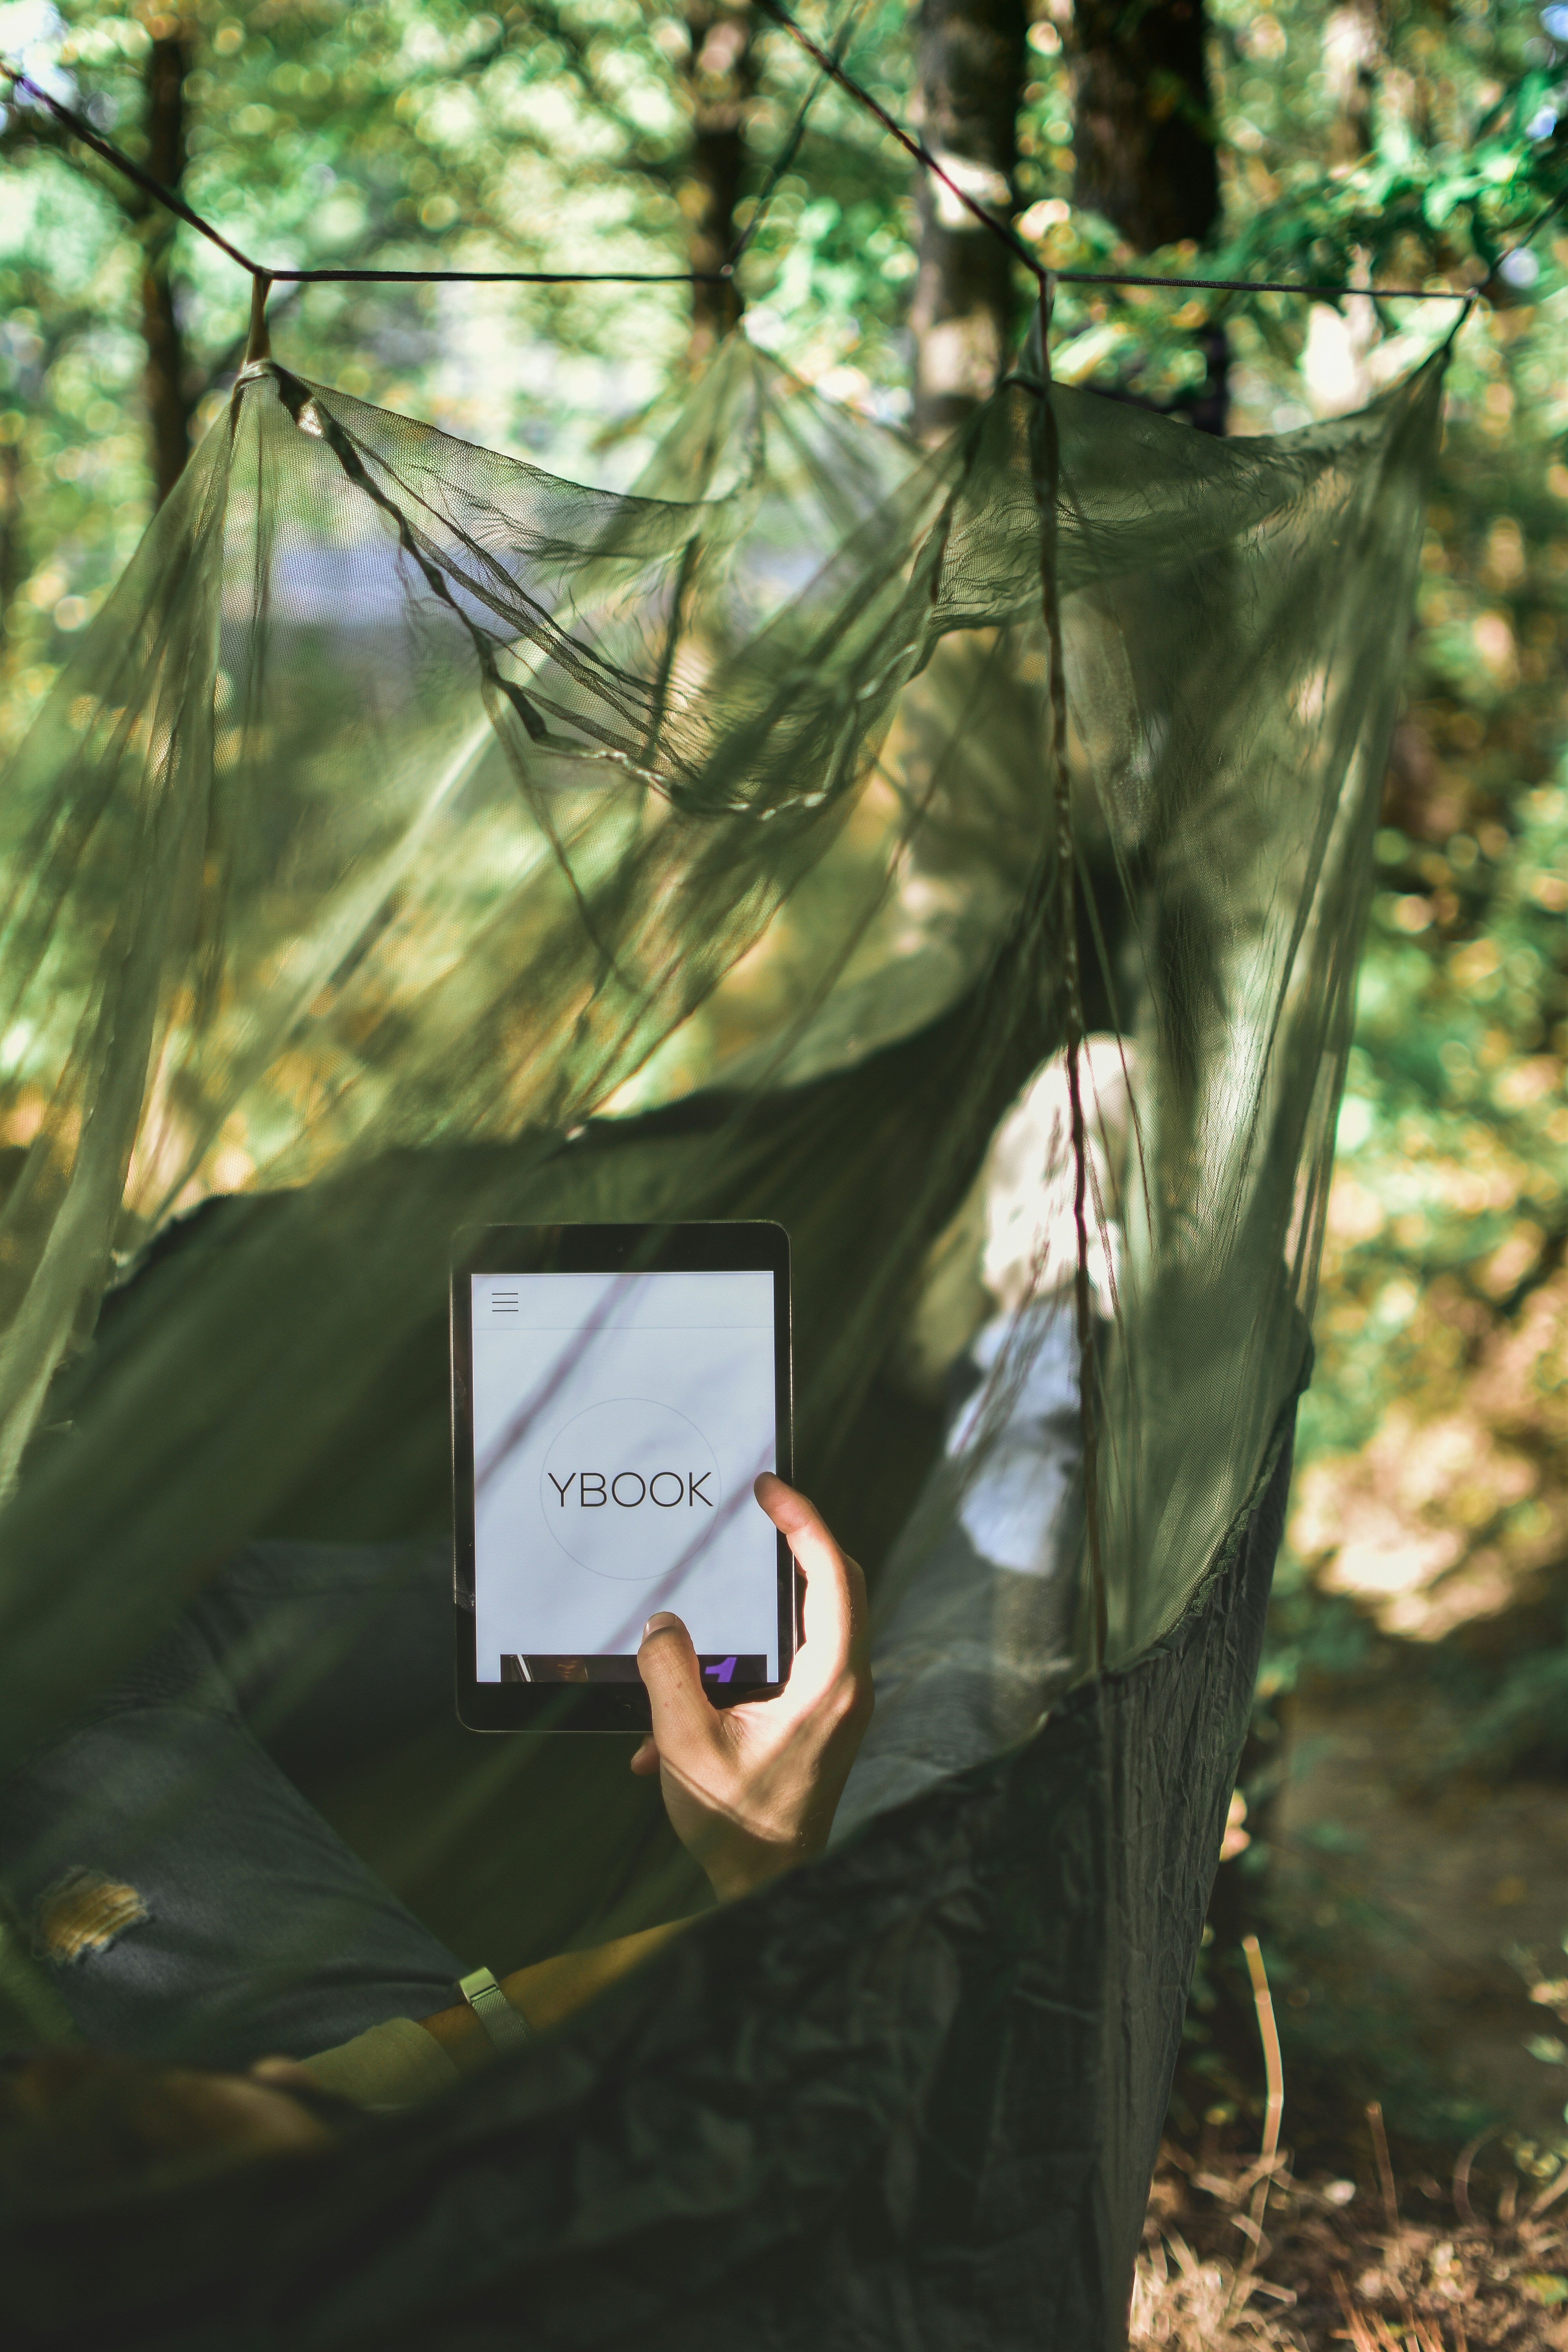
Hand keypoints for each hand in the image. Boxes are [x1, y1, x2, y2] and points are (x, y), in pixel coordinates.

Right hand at [631, 1474, 871, 1902]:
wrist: (768, 1890)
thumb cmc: (739, 1825)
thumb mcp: (688, 1745)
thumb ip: (672, 1675)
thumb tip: (663, 1625)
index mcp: (831, 1683)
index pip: (833, 1576)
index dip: (804, 1522)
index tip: (772, 1489)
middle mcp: (847, 1687)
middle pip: (837, 1587)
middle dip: (797, 1543)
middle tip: (759, 1508)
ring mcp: (837, 1704)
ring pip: (811, 1625)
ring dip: (759, 1615)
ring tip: (705, 1612)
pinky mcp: (819, 1721)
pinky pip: (786, 1669)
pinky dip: (740, 1671)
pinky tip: (676, 1722)